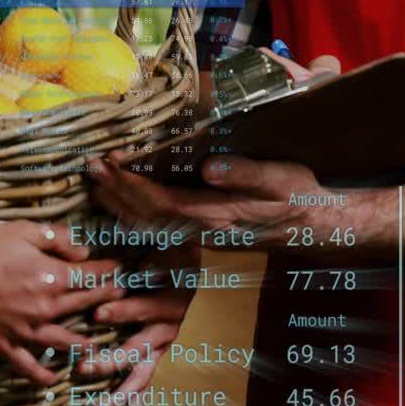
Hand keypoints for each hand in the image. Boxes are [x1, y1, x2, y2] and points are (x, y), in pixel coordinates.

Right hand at [0, 221, 125, 384]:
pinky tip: (52, 379)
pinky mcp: (3, 344)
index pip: (92, 276)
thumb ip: (58, 240)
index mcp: (52, 278)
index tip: (121, 269)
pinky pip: (28, 365)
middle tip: (118, 298)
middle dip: (104, 300)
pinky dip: (42, 374)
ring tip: (96, 346)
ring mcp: (24, 331)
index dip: (109, 271)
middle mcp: (45, 309)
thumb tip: (83, 251)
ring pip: (64, 341)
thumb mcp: (22, 230)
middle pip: (83, 305)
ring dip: (84, 343)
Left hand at [82, 244, 199, 405]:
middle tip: (85, 369)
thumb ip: (149, 261)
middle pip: (138, 350)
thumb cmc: (168, 256)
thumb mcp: (163, 253)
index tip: (98, 315)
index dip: (124, 313)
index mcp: (167, 304)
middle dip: (111, 362)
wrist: (188, 264)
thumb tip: (133, 268)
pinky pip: (144, 389)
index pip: (144, 310)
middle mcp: (165, 331)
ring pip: (139, 377)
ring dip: (118, 396)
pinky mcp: (154, 359)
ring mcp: (159, 349)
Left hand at [89, 51, 341, 249]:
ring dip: (119, 207)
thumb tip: (210, 167)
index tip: (110, 162)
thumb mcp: (282, 179)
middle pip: (146, 216)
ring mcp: (200, 242)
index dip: (132, 183)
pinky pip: (159, 234)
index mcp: (217, 216)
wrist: (314, 229)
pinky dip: (135, 221)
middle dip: (115, 192)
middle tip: (89, 168)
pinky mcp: (201, 243)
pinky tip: (120, 212)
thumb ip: (246, 173)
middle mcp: (202, 234)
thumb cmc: (299, 198)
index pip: (162, 200)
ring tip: (96, 186)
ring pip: (148, 228)